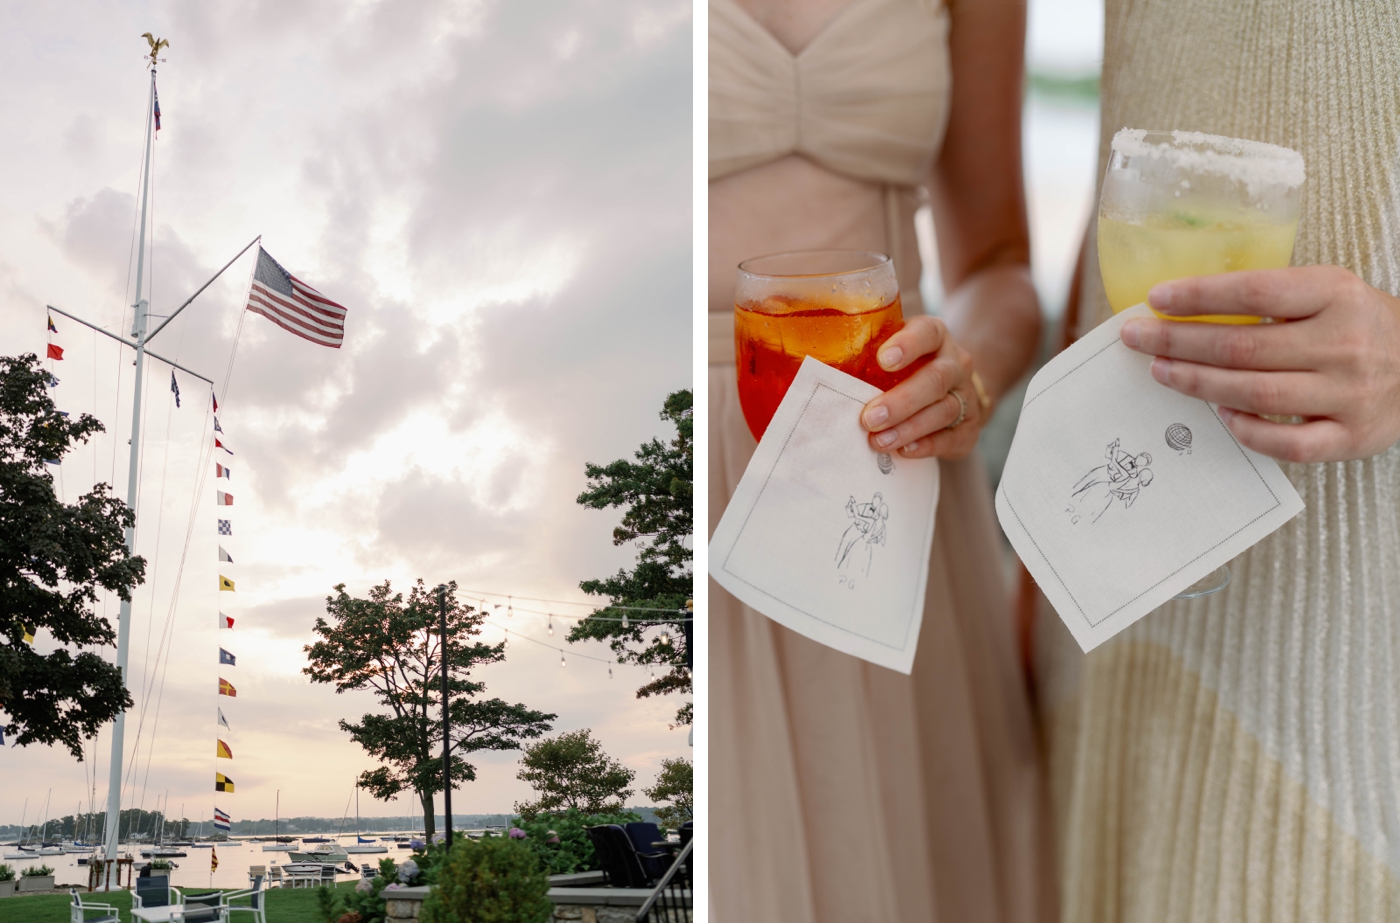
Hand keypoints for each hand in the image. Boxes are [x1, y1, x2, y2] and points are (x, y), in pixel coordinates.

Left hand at [860, 315, 982, 458]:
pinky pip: (952, 437)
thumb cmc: (908, 369)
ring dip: (909, 427)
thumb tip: (807, 366)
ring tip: (879, 441)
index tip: (882, 360)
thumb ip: (862, 356)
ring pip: (944, 409)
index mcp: (935, 337)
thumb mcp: (892, 353)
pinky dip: (927, 445)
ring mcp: (966, 395)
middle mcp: (955, 363)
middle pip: (936, 378)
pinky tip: (904, 451)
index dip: (908, 344)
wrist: (954, 390)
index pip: (927, 332)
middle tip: (869, 418)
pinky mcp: (969, 427)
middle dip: (902, 400)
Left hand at [1120, 266, 1399, 462]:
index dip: (1200, 296)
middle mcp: (1345, 344)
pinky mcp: (1352, 437)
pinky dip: (1248, 431)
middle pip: (1244, 347)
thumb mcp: (1327, 293)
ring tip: (1162, 372)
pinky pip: (1288, 444)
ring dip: (1198, 384)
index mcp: (1337, 295)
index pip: (1256, 291)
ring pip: (1257, 394)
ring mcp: (1350, 394)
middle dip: (1179, 342)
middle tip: (1137, 338)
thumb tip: (1185, 308)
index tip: (1156, 299)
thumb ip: (1271, 299)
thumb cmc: (1360, 326)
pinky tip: (1220, 416)